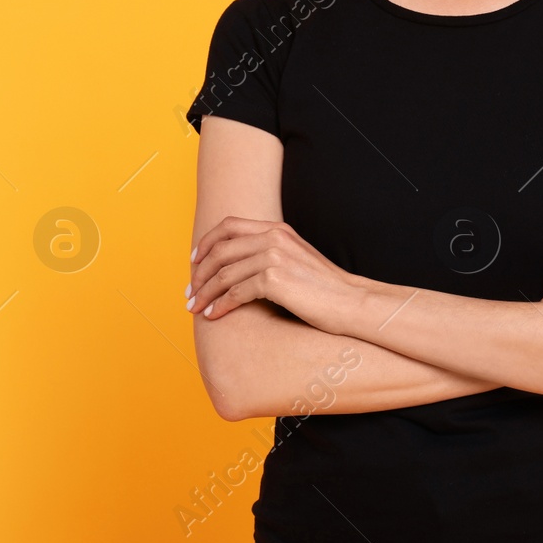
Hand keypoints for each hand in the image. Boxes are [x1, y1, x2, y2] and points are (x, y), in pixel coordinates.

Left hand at [188, 216, 364, 329]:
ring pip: (223, 274)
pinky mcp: (274, 279)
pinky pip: (235, 293)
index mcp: (277, 229)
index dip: (206, 243)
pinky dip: (220, 306)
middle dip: (199, 273)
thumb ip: (271, 255)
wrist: (352, 302)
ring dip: (204, 293)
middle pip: (220, 250)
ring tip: (195, 308)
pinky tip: (213, 316)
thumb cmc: (325, 289)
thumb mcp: (296, 260)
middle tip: (189, 293)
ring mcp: (273, 257)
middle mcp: (273, 237)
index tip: (194, 261)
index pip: (229, 225)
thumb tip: (239, 268)